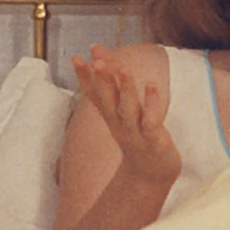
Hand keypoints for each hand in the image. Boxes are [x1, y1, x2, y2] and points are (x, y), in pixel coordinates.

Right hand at [70, 44, 181, 185]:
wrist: (149, 173)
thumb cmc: (135, 135)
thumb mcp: (118, 109)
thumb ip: (110, 83)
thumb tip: (97, 56)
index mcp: (109, 114)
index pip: (93, 93)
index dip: (84, 76)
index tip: (76, 58)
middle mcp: (118, 122)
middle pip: (107, 100)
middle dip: (102, 79)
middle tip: (97, 60)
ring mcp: (135, 132)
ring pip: (128, 109)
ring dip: (126, 89)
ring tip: (124, 69)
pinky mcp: (153, 140)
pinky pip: (151, 122)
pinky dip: (152, 105)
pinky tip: (152, 86)